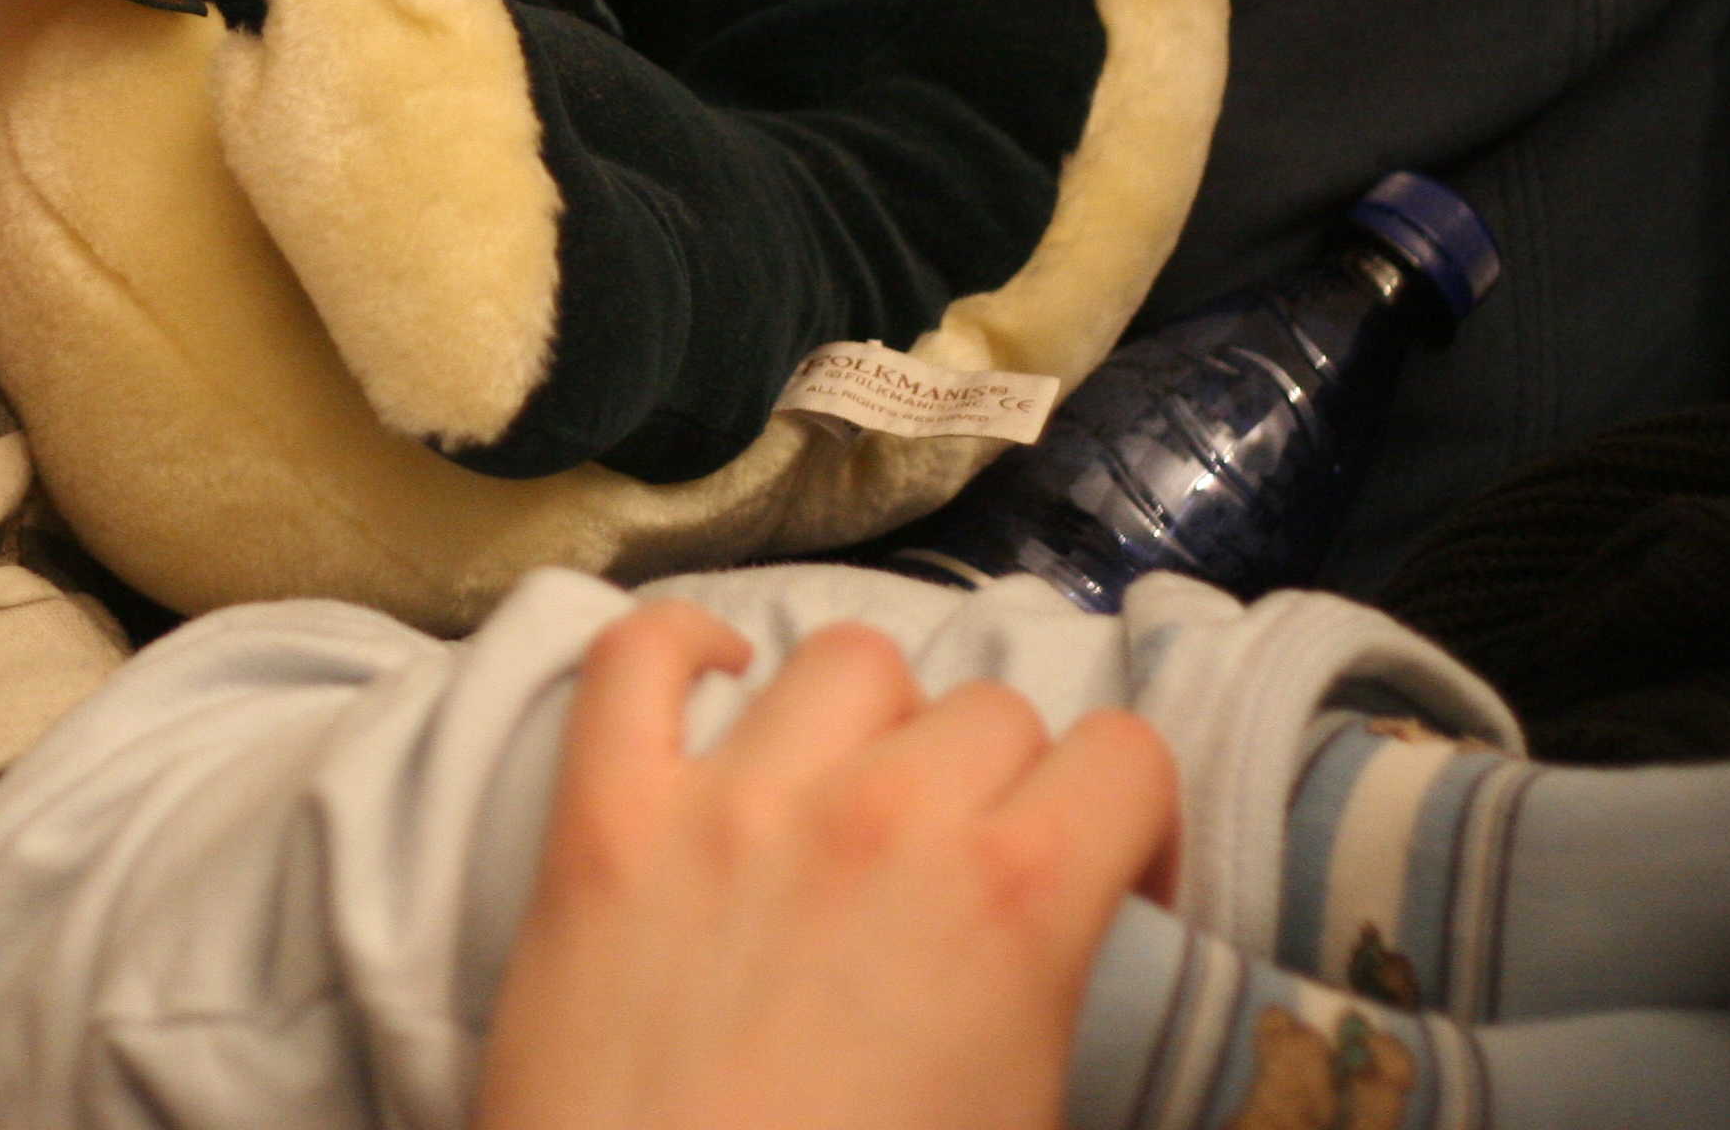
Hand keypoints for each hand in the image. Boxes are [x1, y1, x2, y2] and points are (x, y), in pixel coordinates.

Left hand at [472, 603, 1178, 1129]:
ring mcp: (732, 801)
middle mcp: (883, 815)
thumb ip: (1065, 1018)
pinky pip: (635, 653)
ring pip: (845, 659)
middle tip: (957, 880)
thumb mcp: (1034, 1127)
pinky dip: (675, 646)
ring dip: (868, 722)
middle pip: (989, 707)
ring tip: (848, 803)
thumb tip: (1056, 979)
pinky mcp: (602, 816)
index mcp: (1016, 900)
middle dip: (997, 784)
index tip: (1100, 882)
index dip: (1127, 821)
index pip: (1126, 755)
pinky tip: (709, 686)